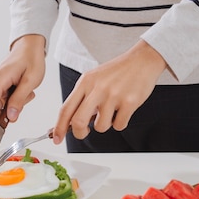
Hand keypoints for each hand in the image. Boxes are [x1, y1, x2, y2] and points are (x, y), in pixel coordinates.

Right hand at [0, 34, 45, 126]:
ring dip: (12, 103)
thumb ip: (19, 99)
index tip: (0, 128)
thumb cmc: (32, 59)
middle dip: (8, 110)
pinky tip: (22, 90)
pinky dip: (12, 98)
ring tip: (26, 92)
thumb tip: (10, 117)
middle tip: (24, 101)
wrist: (30, 45)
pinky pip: (2, 96)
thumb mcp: (30, 81)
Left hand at [52, 40, 166, 143]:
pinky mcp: (129, 102)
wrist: (142, 60)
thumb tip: (70, 122)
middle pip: (78, 122)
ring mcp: (113, 96)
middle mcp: (97, 89)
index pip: (66, 109)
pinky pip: (119, 125)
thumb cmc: (117, 71)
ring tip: (111, 111)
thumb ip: (82, 98)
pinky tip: (123, 110)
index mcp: (85, 82)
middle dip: (79, 133)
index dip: (59, 127)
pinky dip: (120, 122)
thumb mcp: (93, 79)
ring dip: (105, 125)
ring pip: (101, 127)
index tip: (56, 138)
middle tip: (84, 133)